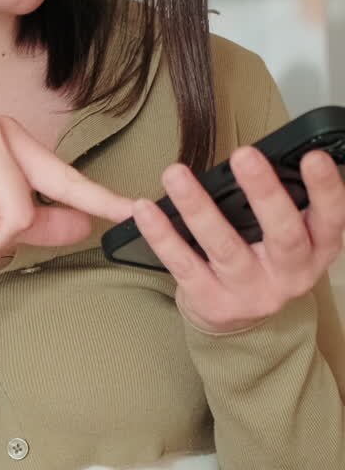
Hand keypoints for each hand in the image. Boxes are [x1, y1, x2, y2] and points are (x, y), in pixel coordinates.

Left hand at [131, 147, 344, 332]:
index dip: (326, 190)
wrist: (239, 320)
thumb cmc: (261, 258)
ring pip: (225, 248)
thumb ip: (278, 193)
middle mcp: (290, 274)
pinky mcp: (212, 303)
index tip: (313, 158)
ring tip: (175, 174)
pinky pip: (184, 265)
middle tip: (244, 155)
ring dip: (198, 208)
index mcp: (315, 249)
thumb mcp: (282, 232)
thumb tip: (263, 149)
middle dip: (264, 193)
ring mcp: (251, 292)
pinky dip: (162, 235)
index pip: (330, 219)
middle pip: (283, 235)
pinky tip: (144, 210)